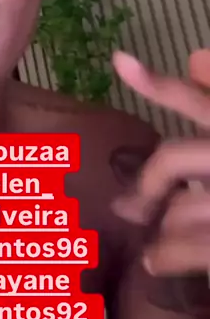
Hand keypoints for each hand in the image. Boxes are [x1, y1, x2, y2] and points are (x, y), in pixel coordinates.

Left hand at [111, 49, 209, 275]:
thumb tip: (196, 56)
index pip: (201, 104)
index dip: (160, 83)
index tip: (118, 61)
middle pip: (172, 159)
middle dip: (147, 183)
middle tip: (127, 206)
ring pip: (178, 206)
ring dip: (160, 226)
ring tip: (150, 246)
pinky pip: (188, 247)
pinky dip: (166, 255)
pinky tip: (153, 262)